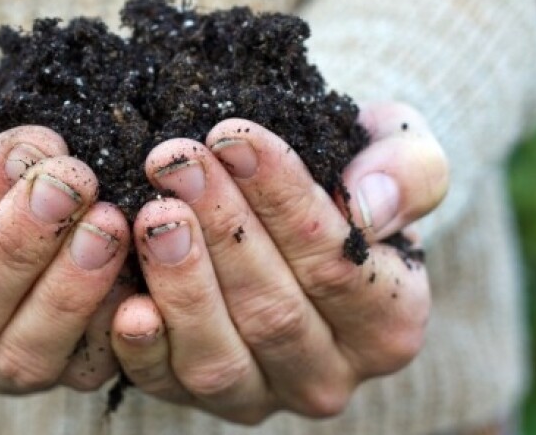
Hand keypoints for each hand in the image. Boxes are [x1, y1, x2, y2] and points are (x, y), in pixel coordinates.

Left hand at [110, 102, 447, 423]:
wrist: (294, 212)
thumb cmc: (347, 179)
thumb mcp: (399, 153)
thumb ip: (410, 173)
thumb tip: (370, 209)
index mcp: (389, 322)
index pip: (337, 265)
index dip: (283, 200)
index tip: (234, 138)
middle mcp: (328, 375)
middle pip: (273, 311)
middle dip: (221, 229)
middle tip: (176, 162)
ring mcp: (260, 395)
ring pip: (219, 357)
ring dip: (181, 281)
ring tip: (153, 212)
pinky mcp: (196, 398)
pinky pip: (164, 383)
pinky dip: (142, 345)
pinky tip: (125, 297)